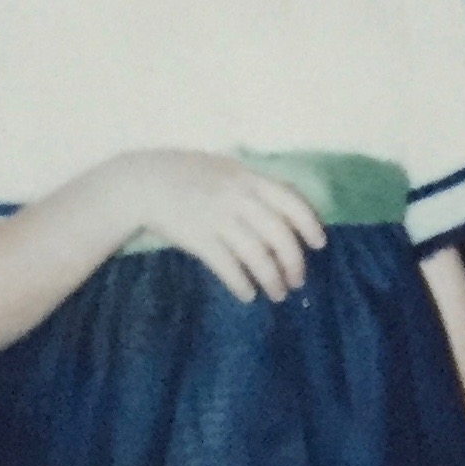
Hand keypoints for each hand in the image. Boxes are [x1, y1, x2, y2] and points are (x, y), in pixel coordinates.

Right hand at [104, 149, 326, 303]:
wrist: (145, 182)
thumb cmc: (189, 176)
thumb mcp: (226, 171)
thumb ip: (254, 187)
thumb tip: (287, 213)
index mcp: (248, 178)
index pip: (290, 200)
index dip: (309, 223)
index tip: (319, 244)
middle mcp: (237, 197)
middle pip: (278, 234)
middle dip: (293, 262)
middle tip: (298, 281)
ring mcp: (217, 218)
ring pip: (257, 254)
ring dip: (272, 279)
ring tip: (277, 294)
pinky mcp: (198, 238)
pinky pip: (228, 267)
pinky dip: (241, 284)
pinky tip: (248, 294)